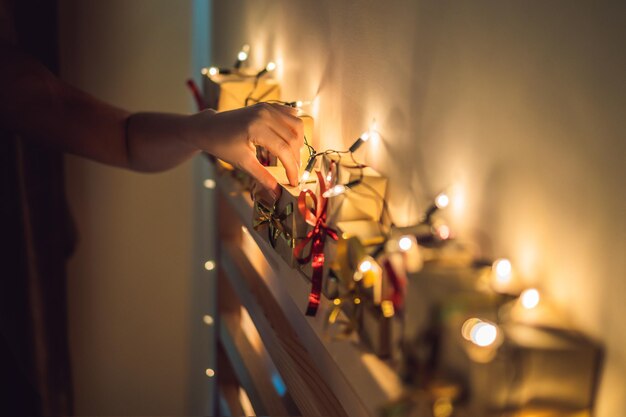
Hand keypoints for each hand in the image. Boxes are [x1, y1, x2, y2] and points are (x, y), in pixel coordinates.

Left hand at [187, 103, 303, 193]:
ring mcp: (267, 107)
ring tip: (292, 158)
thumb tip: (277, 193)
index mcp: (257, 128)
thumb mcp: (242, 163)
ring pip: (296, 125)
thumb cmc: (222, 145)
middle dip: (296, 158)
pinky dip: (294, 129)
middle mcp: (265, 114)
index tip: (294, 182)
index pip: (284, 150)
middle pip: (293, 138)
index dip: (292, 168)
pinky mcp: (268, 106)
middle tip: (293, 173)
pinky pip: (290, 116)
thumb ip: (262, 176)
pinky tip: (289, 142)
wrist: (209, 127)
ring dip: (298, 143)